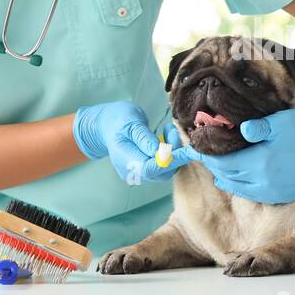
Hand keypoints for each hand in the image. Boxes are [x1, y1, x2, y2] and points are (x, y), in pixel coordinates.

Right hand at [74, 101, 196, 184]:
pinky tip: (166, 138)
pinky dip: (170, 154)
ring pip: (165, 171)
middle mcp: (132, 173)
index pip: (151, 168)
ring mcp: (138, 175)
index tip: (188, 149)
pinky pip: (162, 168)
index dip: (172, 160)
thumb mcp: (131, 121)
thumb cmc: (117, 119)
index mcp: (124, 159)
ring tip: (169, 130)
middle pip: (162, 173)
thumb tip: (162, 153)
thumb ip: (144, 138)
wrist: (106, 126)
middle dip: (175, 153)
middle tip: (173, 130)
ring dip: (173, 152)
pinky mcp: (144, 172)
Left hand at [184, 95, 294, 203]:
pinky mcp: (281, 196)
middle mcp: (265, 181)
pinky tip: (234, 177)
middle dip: (212, 165)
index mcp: (262, 161)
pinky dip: (239, 186)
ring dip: (224, 176)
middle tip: (200, 154)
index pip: (224, 162)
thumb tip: (238, 128)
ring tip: (213, 165)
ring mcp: (274, 192)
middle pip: (227, 175)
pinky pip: (252, 194)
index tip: (193, 146)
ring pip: (238, 187)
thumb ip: (257, 128)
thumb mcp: (280, 122)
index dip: (206, 155)